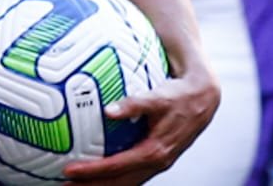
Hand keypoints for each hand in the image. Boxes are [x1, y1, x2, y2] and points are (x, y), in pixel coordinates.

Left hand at [60, 64, 218, 183]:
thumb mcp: (157, 97)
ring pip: (126, 182)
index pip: (116, 166)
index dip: (92, 171)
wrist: (203, 98)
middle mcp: (156, 162)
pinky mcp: (156, 158)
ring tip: (76, 185)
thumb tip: (108, 110)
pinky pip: (131, 173)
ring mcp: (157, 163)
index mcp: (154, 151)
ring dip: (102, 185)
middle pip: (118, 183)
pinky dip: (114, 177)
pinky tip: (98, 173)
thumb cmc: (178, 96)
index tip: (69, 171)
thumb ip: (133, 104)